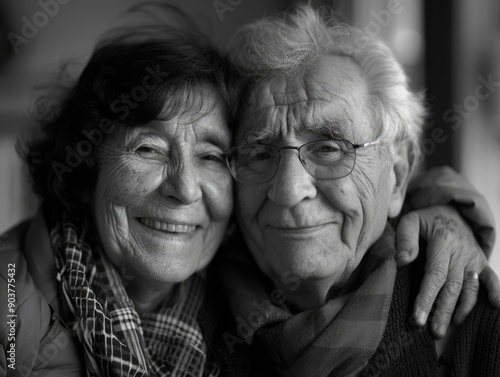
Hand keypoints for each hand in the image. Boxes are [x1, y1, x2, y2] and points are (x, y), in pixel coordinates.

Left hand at [395, 205, 499, 337]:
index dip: (426, 298)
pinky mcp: (482, 262)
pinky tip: (496, 307)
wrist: (453, 211)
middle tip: (432, 332)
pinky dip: (496, 292)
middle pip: (452, 287)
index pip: (434, 275)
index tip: (417, 318)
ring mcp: (473, 258)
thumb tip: (402, 260)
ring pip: (470, 288)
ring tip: (448, 328)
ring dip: (461, 310)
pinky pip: (491, 278)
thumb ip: (405, 239)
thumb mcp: (411, 221)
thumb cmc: (427, 220)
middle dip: (441, 311)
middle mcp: (461, 252)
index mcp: (443, 242)